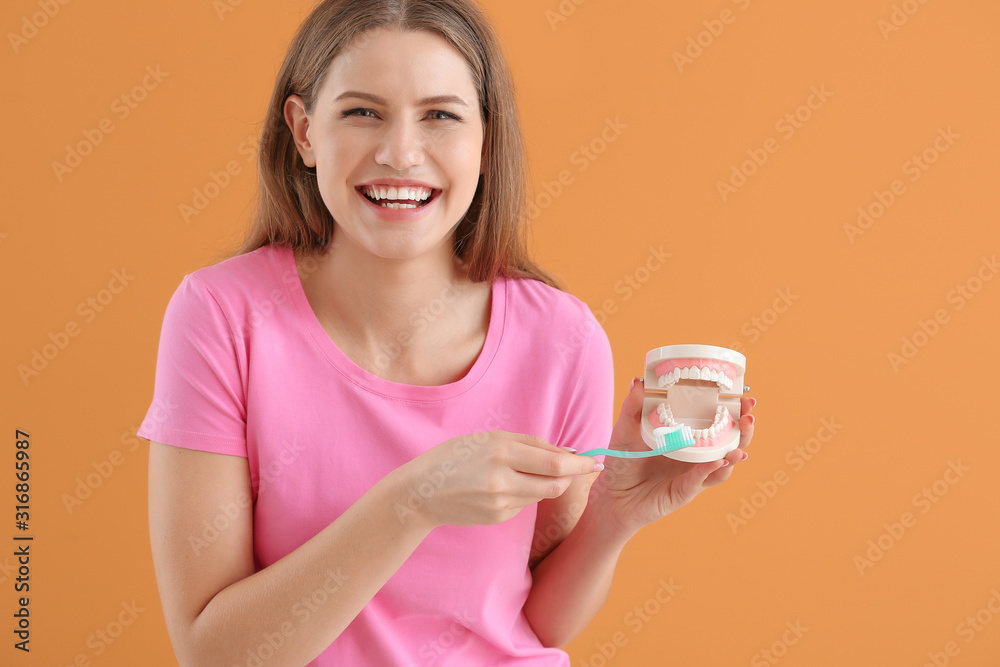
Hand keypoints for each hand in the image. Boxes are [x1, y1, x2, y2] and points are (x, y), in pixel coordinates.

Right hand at [390, 431, 599, 529]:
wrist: (422, 492)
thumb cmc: (456, 457)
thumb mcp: (489, 439)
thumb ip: (528, 444)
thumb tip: (566, 453)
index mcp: (500, 452)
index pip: (553, 462)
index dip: (579, 463)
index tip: (596, 461)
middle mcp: (502, 479)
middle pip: (554, 483)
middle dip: (572, 476)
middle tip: (583, 468)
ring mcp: (500, 503)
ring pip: (541, 494)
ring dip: (547, 483)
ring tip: (531, 472)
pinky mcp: (497, 518)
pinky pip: (524, 504)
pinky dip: (525, 493)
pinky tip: (506, 486)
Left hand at [588, 378, 755, 539]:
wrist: (612, 494)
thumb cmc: (622, 461)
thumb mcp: (626, 429)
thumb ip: (633, 407)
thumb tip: (638, 381)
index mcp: (687, 437)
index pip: (716, 422)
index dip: (733, 411)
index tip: (743, 397)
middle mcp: (695, 455)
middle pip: (730, 443)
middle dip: (744, 430)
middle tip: (749, 416)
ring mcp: (693, 474)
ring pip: (724, 464)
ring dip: (734, 453)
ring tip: (740, 445)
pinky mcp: (685, 491)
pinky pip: (701, 479)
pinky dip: (710, 470)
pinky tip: (717, 460)